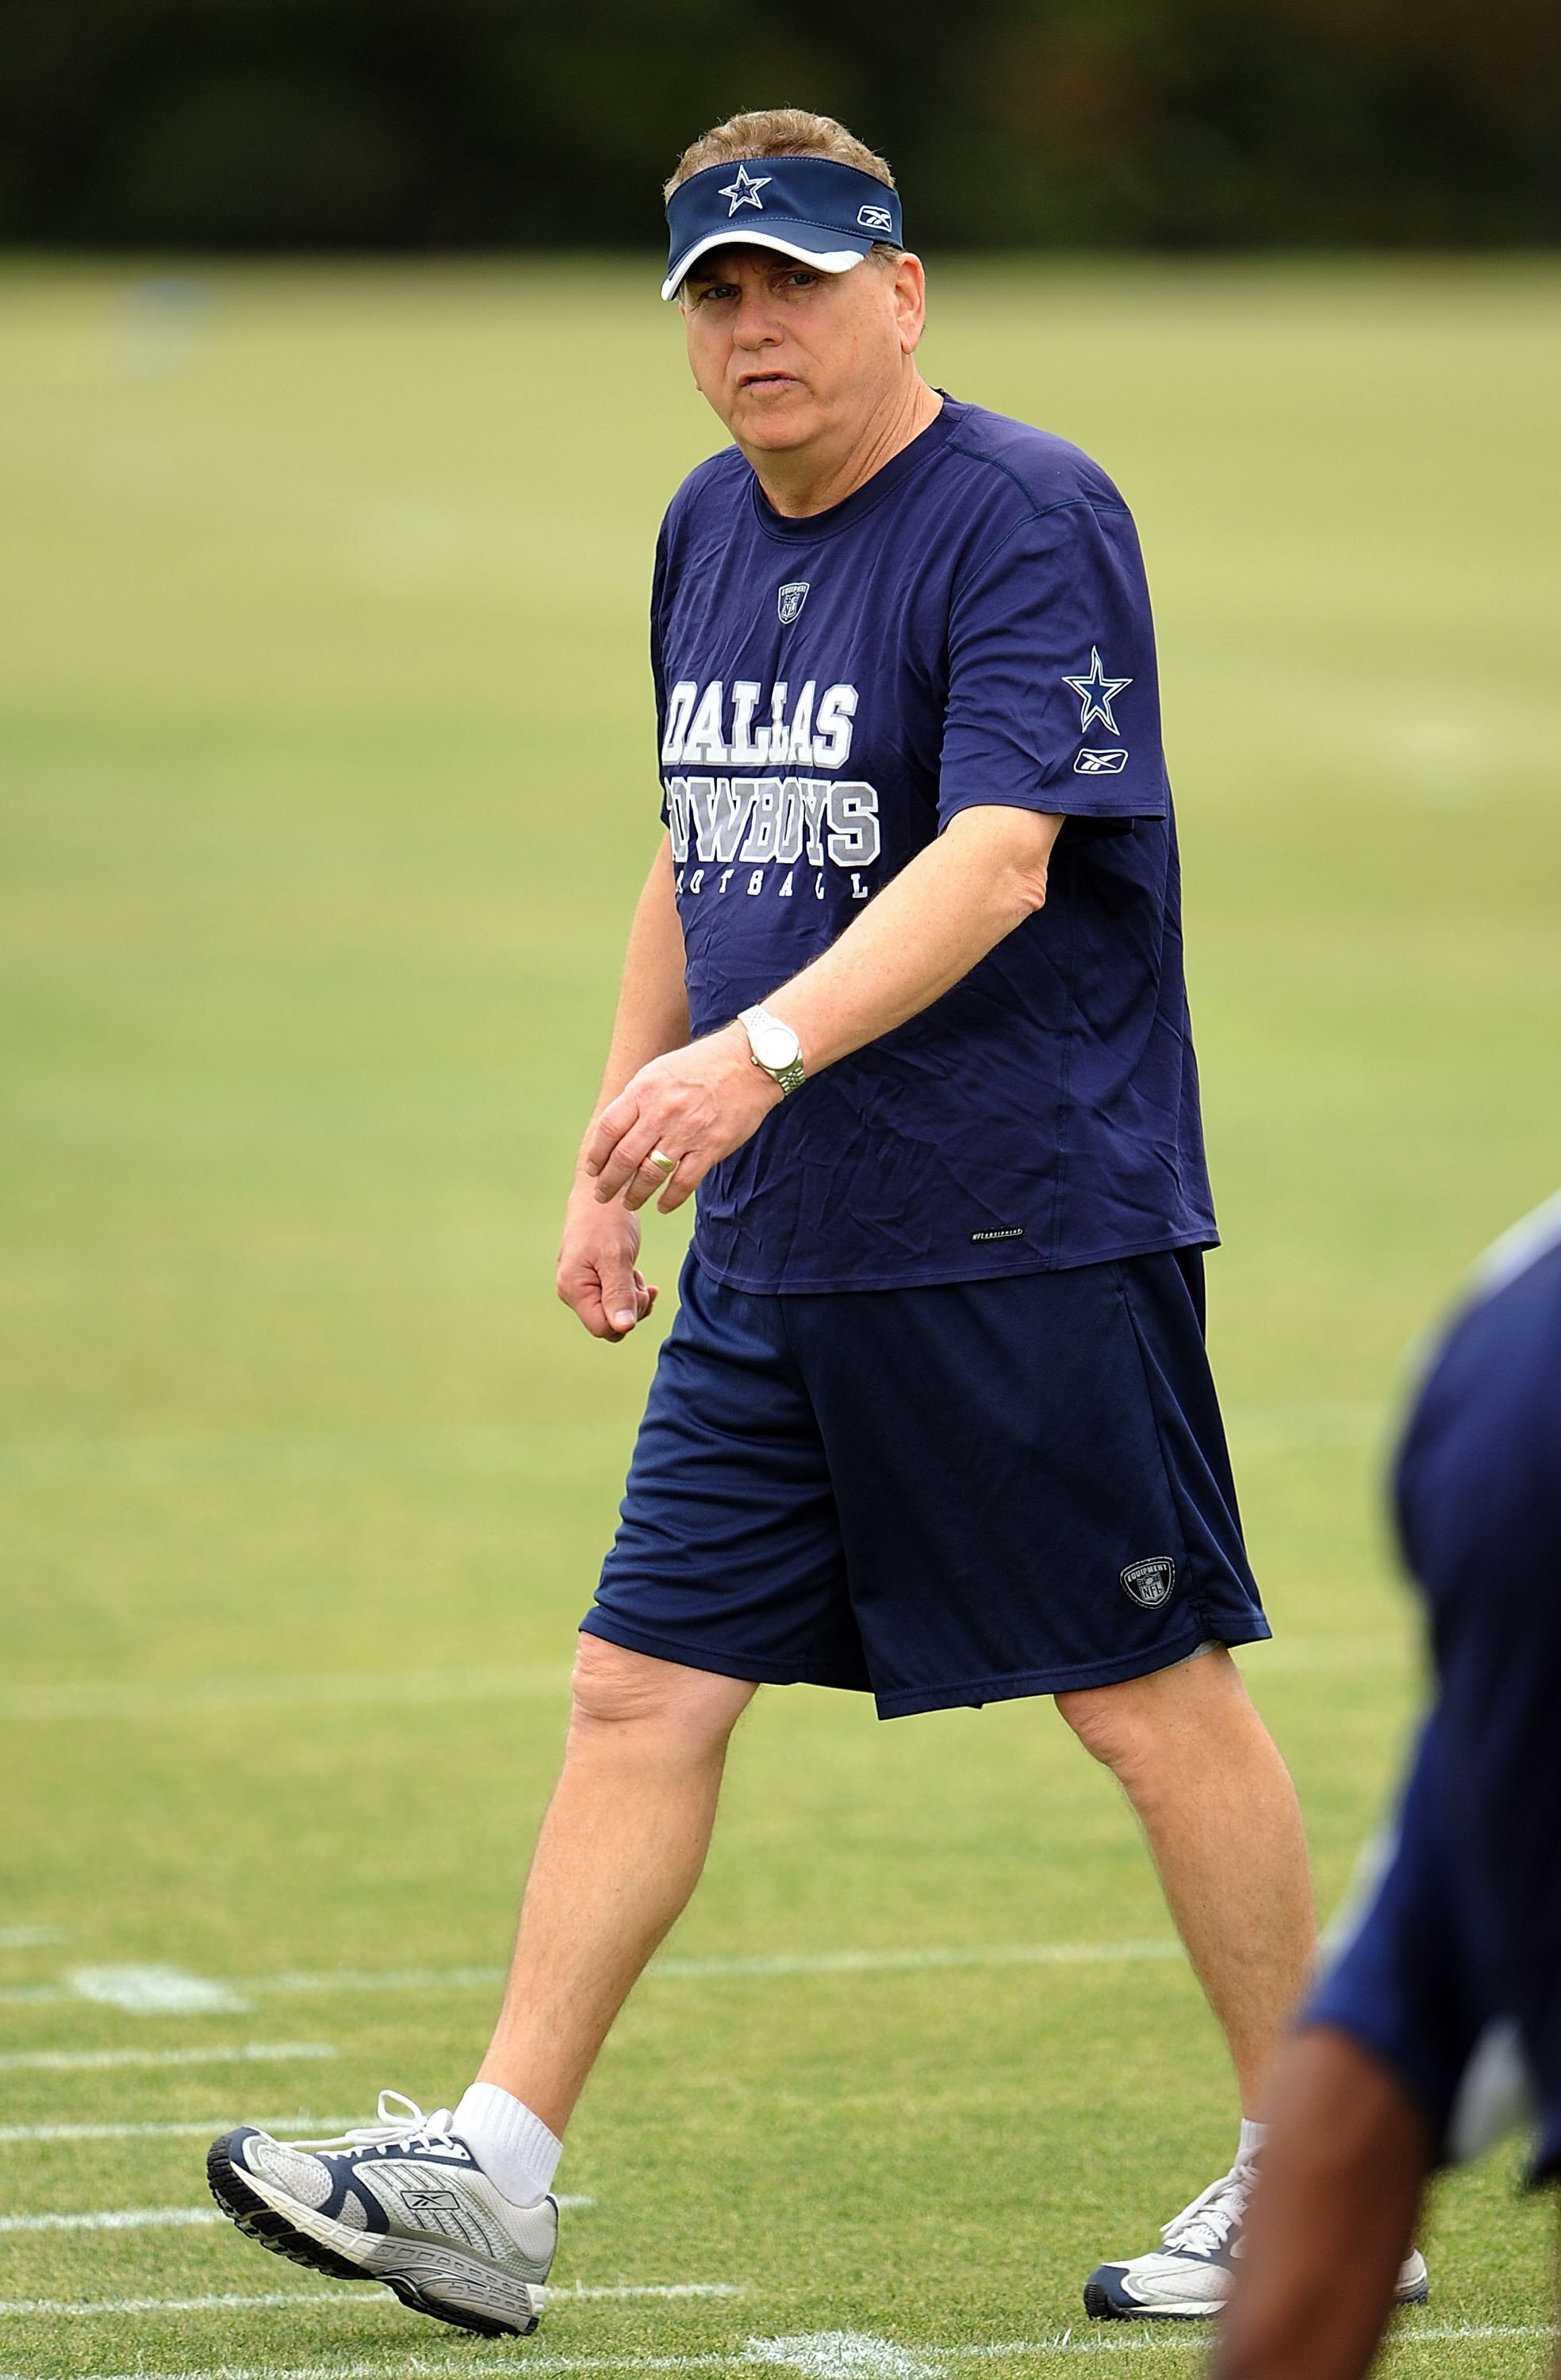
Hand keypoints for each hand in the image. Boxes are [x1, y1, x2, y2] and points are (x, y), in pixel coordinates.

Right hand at [556, 1183, 658, 1340]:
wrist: (602, 1189)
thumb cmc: (606, 1219)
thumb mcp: (616, 1256)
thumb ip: (619, 1293)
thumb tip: (623, 1328)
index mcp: (572, 1288)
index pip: (603, 1327)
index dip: (626, 1317)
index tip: (639, 1290)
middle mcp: (572, 1290)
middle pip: (608, 1323)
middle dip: (631, 1308)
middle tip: (639, 1279)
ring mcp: (581, 1285)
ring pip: (612, 1312)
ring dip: (631, 1298)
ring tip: (634, 1271)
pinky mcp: (591, 1278)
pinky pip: (612, 1299)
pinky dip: (628, 1291)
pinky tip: (635, 1275)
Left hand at [584, 1024, 781, 1213]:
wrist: (750, 1062)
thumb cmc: (703, 1064)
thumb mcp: (660, 1070)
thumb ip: (637, 1099)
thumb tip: (616, 1129)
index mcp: (644, 1091)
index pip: (608, 1129)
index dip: (596, 1154)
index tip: (593, 1168)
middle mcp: (660, 1113)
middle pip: (623, 1157)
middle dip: (609, 1182)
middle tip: (602, 1194)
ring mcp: (686, 1132)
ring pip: (650, 1174)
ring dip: (635, 1194)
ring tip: (628, 1203)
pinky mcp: (710, 1148)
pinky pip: (683, 1183)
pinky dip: (669, 1199)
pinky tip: (662, 1205)